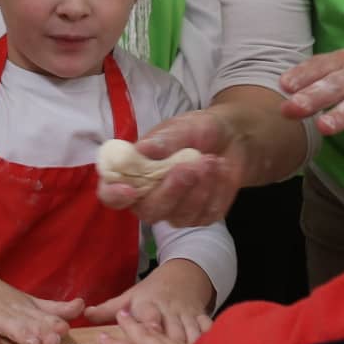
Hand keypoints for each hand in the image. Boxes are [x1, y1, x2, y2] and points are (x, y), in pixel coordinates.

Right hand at [0, 257, 86, 343]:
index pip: (44, 318)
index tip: (65, 331)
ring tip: (32, 343)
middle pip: (29, 323)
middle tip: (54, 342)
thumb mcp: (30, 304)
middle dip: (42, 332)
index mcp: (28, 310)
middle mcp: (13, 313)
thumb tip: (82, 305)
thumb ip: (55, 309)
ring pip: (8, 326)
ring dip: (20, 333)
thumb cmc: (4, 300)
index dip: (55, 325)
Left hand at [85, 260, 213, 337]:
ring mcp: (186, 314)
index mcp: (149, 304)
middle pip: (170, 327)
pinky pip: (205, 328)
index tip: (150, 329)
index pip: (149, 313)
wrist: (185, 274)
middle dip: (172, 340)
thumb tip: (86, 314)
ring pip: (189, 330)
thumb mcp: (131, 296)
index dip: (150, 321)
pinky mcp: (200, 318)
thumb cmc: (152, 290)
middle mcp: (168, 309)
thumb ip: (109, 308)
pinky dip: (207, 338)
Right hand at [95, 109, 243, 227]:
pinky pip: (205, 215)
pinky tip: (220, 170)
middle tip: (192, 166)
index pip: (111, 194)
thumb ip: (165, 141)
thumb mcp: (183, 127)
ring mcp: (175, 211)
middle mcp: (149, 197)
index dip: (114, 195)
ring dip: (199, 188)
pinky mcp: (200, 217)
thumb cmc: (196, 130)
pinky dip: (216, 191)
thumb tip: (142, 149)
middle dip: (171, 191)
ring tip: (212, 160)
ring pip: (180, 216)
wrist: (232, 137)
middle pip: (148, 211)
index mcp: (133, 174)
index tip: (129, 189)